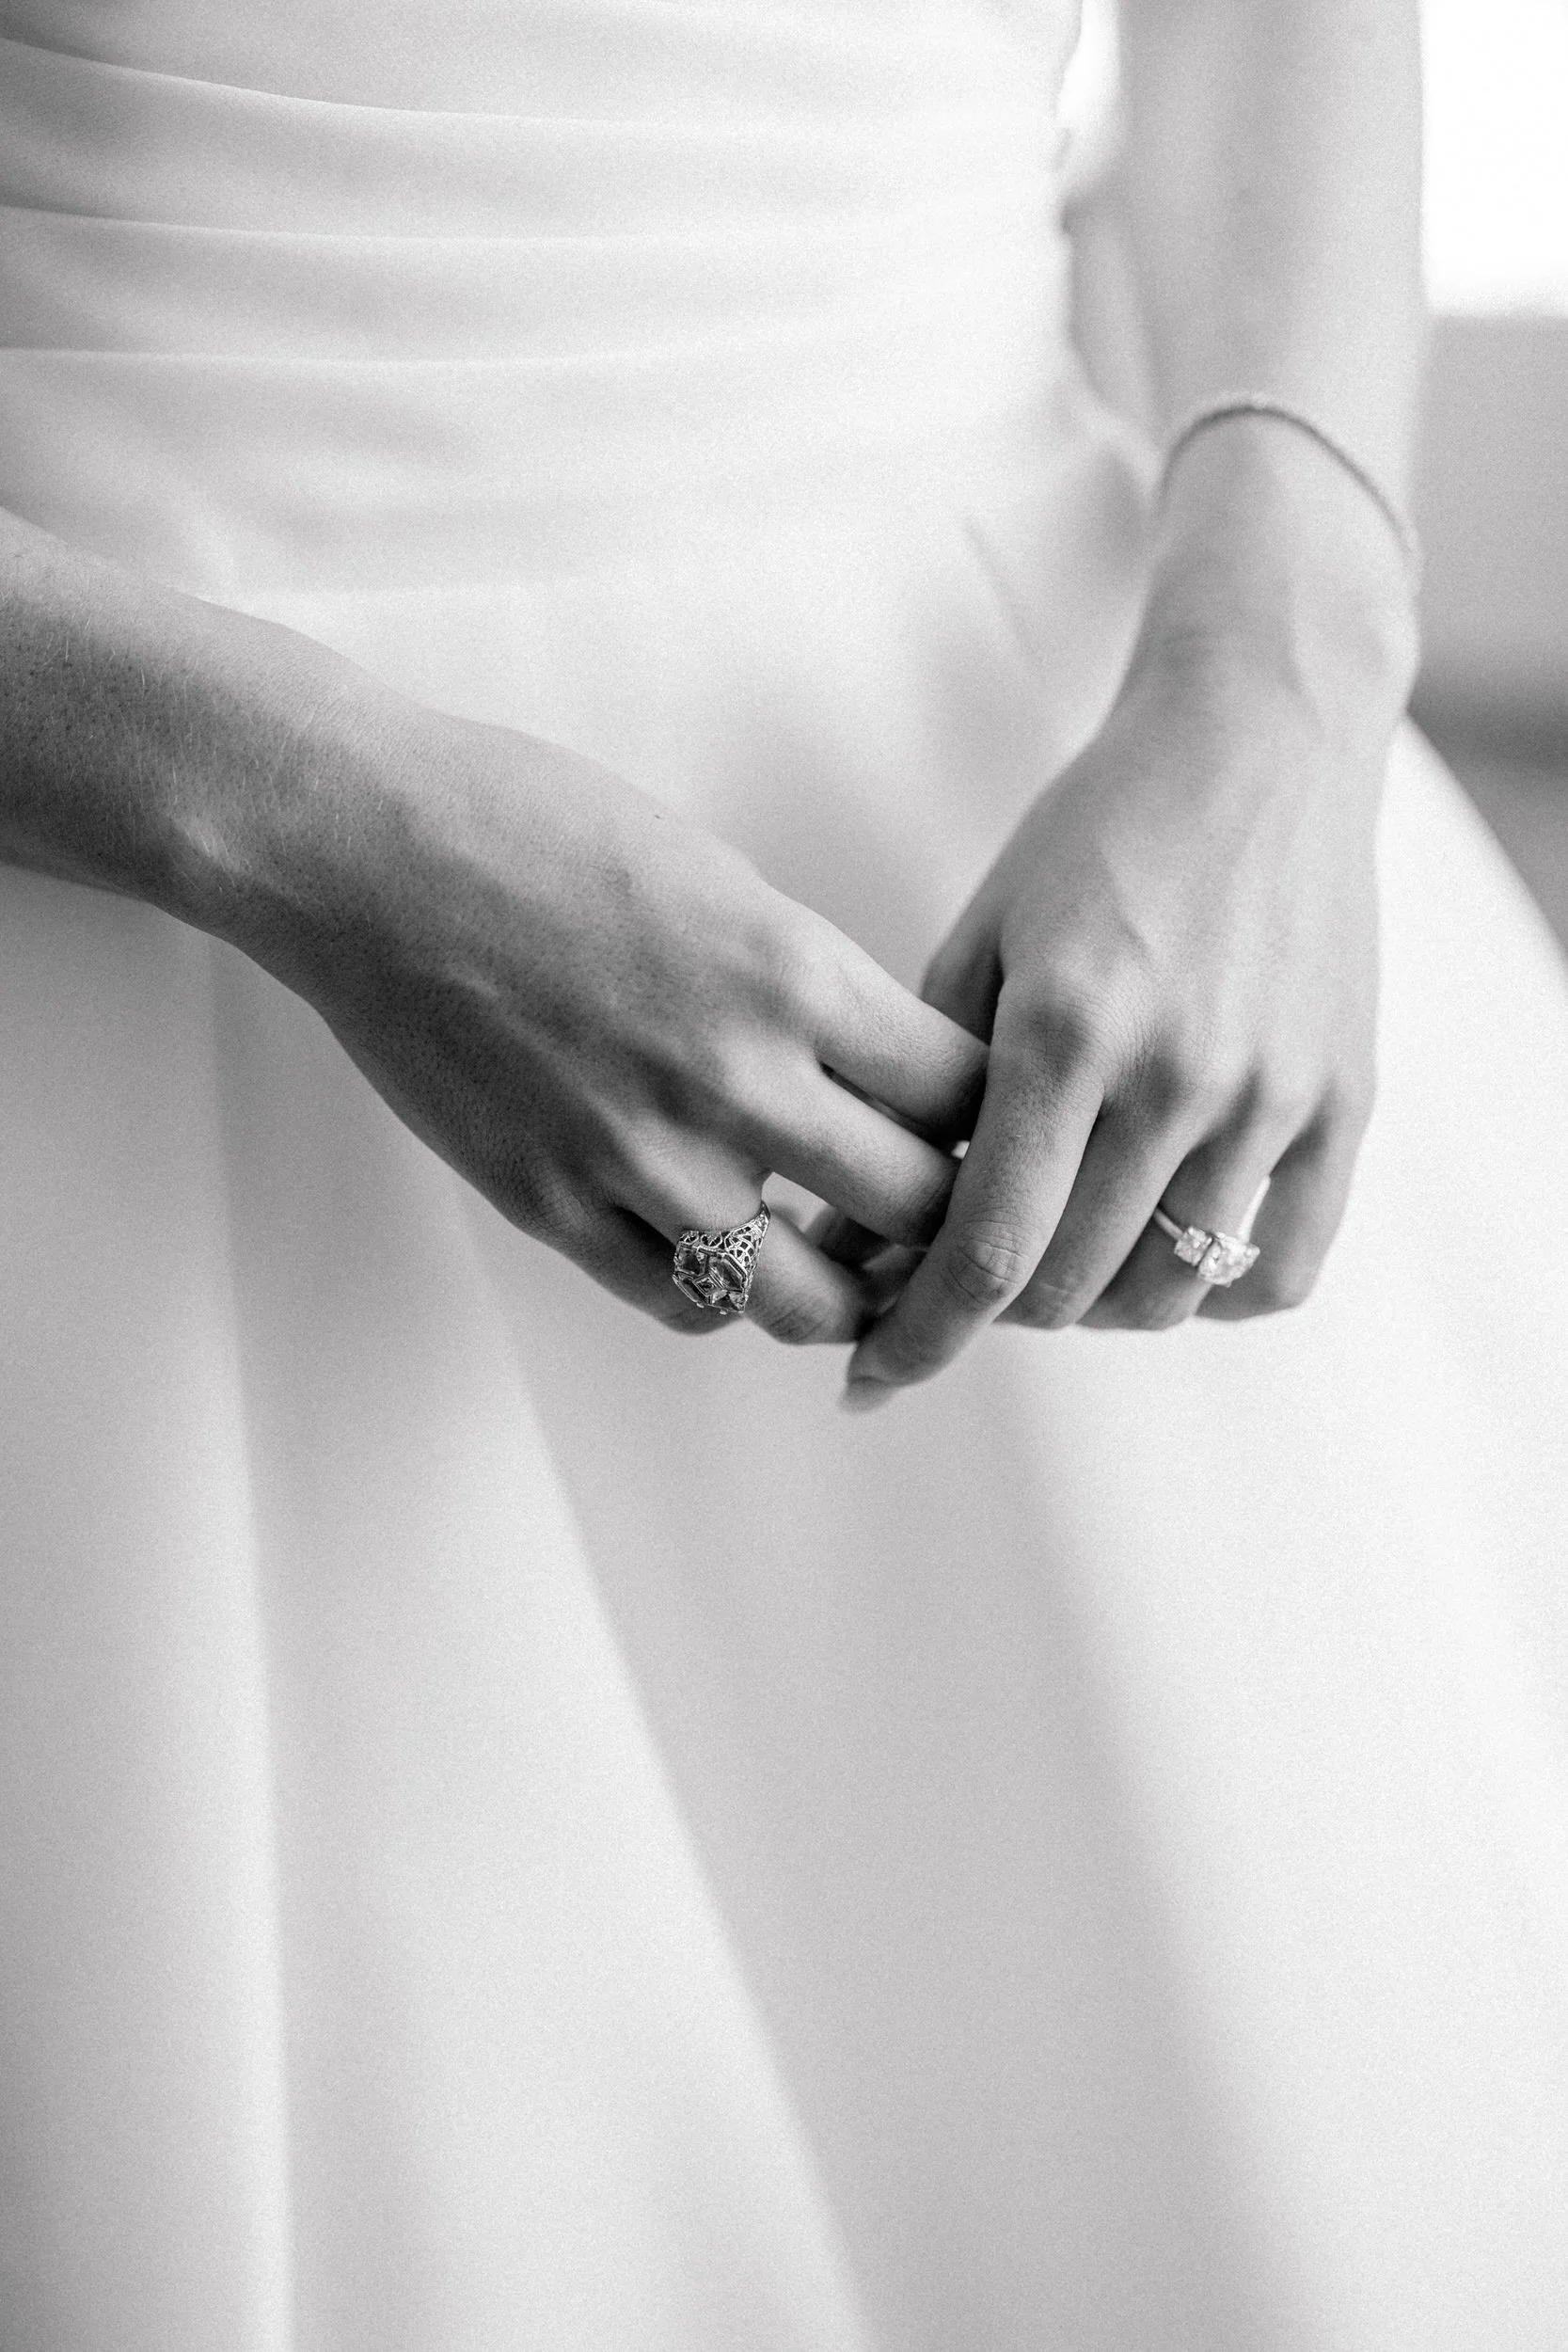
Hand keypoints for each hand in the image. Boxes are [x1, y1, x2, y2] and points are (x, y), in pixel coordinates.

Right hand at [223, 679, 983, 1345]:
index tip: (987, 1129)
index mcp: (792, 971)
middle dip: (947, 1221)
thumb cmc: (536, 829)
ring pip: (808, 1299)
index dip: (996, 1122)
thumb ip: (807, 983)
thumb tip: (876, 1069)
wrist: (361, 851)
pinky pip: (685, 1303)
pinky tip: (725, 1253)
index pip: (965, 1093)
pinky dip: (726, 1296)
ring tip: (842, 1263)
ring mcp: (640, 1155)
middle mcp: (735, 1076)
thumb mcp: (718, 875)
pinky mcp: (553, 1206)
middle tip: (941, 1219)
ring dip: (846, 1291)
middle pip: (919, 1211)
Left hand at [842, 471, 1415, 1397]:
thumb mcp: (980, 939)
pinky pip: (1280, 1267)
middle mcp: (1175, 1075)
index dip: (916, 1336)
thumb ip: (917, 1093)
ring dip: (1089, 1306)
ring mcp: (1271, 1095)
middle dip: (988, 1311)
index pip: (986, 1247)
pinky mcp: (1342, 1101)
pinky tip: (1160, 1258)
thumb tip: (851, 1235)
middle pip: (1068, 1287)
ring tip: (1053, 1258)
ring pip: (1166, 1292)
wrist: (1259, 742)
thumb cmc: (1096, 834)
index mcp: (1065, 1030)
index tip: (867, 1381)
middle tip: (956, 1281)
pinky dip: (1210, 1293)